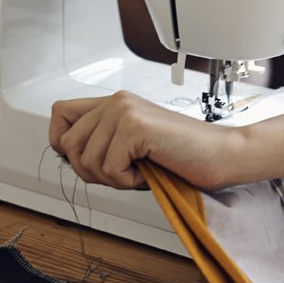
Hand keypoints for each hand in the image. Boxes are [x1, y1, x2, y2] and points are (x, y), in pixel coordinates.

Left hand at [48, 91, 241, 189]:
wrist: (223, 155)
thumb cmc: (184, 156)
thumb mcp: (132, 146)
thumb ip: (103, 142)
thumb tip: (67, 154)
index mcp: (114, 103)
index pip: (60, 114)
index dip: (63, 143)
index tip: (88, 160)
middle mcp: (116, 101)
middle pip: (68, 144)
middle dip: (91, 171)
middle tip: (124, 172)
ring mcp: (124, 111)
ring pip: (86, 160)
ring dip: (113, 178)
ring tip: (141, 169)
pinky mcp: (135, 127)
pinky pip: (109, 168)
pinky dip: (128, 181)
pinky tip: (149, 170)